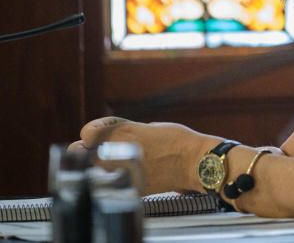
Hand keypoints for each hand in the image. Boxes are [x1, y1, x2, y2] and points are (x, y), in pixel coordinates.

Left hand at [69, 117, 217, 193]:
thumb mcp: (150, 127)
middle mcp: (116, 150)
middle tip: (96, 153)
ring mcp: (120, 170)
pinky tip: (123, 176)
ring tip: (109, 166)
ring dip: (94, 167)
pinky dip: (110, 180)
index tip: (97, 137)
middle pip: (79, 152)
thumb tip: (115, 138)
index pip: (87, 132)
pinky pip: (108, 183)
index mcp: (123, 131)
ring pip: (88, 170)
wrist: (195, 162)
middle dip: (85, 151)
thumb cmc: (178, 140)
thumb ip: (127, 132)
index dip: (91, 134)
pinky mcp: (128, 186)